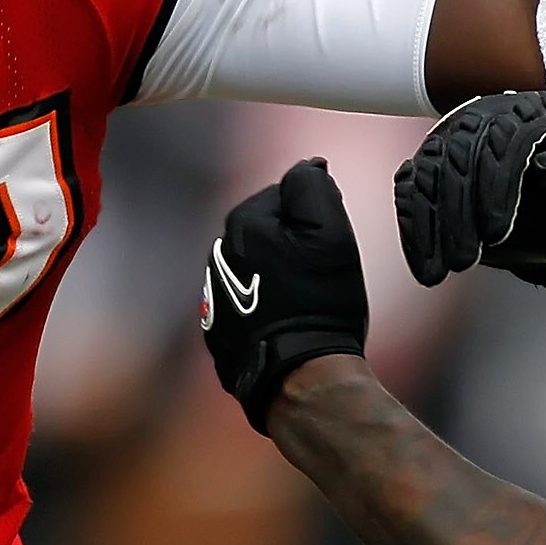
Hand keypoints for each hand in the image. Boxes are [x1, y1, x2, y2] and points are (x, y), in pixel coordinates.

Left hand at [202, 159, 370, 431]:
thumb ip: (313, 188)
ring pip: (255, 269)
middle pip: (266, 233)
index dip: (313, 217)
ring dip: (278, 276)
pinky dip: (266, 308)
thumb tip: (307, 168)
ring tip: (306, 302)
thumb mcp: (331, 233)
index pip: (284, 197)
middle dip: (293, 246)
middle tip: (321, 275)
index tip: (329, 246)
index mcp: (242, 225)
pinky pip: (247, 305)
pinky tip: (288, 324)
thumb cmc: (320, 304)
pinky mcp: (218, 332)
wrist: (300, 376)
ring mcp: (214, 297)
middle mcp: (219, 256)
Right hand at [394, 91, 545, 285]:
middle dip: (458, 213)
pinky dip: (414, 230)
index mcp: (528, 111)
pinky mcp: (430, 167)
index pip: (501, 138)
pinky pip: (410, 193)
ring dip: (432, 226)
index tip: (497, 233)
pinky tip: (424, 264)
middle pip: (457, 155)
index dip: (495, 187)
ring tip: (443, 271)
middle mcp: (483, 117)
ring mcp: (451, 140)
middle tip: (465, 261)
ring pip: (427, 175)